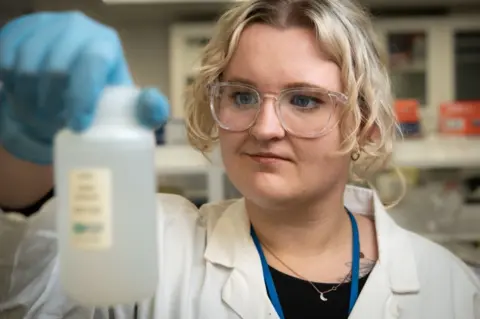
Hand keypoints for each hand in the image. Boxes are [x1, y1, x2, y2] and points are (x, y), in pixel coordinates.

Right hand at [0, 12, 168, 164]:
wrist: (69, 77)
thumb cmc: (101, 93)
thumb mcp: (128, 103)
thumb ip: (147, 110)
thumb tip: (151, 106)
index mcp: (104, 43)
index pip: (91, 65)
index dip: (82, 97)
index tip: (78, 126)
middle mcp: (75, 27)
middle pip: (54, 70)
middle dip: (53, 107)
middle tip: (55, 125)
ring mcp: (43, 25)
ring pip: (25, 68)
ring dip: (29, 102)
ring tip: (39, 116)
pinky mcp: (17, 30)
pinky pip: (4, 61)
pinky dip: (10, 87)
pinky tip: (23, 97)